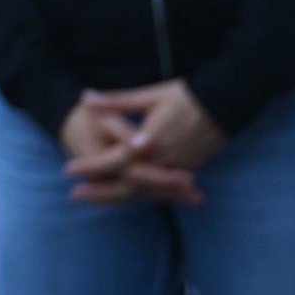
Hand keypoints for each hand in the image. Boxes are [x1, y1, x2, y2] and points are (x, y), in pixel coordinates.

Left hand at [58, 79, 221, 205]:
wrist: (226, 104)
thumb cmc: (185, 96)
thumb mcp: (149, 96)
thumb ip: (116, 102)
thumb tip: (85, 98)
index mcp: (151, 143)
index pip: (114, 161)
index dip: (90, 166)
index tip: (68, 169)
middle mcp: (164, 162)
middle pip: (127, 185)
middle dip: (99, 192)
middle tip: (74, 194)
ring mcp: (177, 169)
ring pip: (144, 191)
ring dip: (117, 196)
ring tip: (94, 198)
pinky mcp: (188, 170)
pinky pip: (160, 190)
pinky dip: (141, 194)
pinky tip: (127, 194)